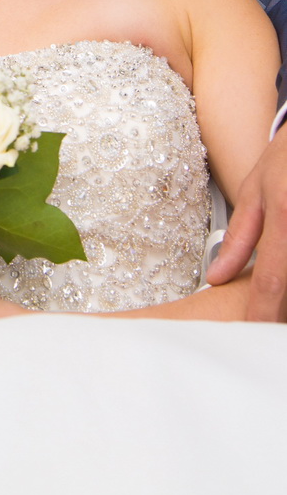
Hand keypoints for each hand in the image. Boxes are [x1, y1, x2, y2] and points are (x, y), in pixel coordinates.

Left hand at [207, 124, 286, 320]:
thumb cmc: (286, 160)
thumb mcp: (256, 191)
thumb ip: (240, 238)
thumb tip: (215, 276)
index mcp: (284, 217)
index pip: (271, 281)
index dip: (262, 315)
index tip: (252, 334)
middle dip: (280, 307)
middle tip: (267, 321)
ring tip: (275, 302)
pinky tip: (282, 278)